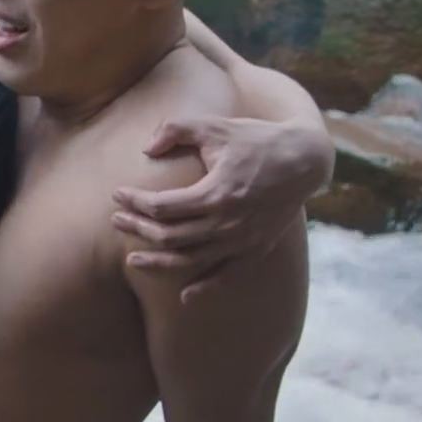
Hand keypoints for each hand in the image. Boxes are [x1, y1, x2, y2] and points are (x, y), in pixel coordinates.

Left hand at [113, 115, 328, 303]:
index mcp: (215, 193)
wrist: (304, 160)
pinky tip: (184, 296)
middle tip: (116, 221)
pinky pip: (227, 276)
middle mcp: (228, 223)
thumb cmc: (256, 139)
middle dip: (137, 229)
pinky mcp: (257, 249)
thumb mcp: (215, 125)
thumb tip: (146, 148)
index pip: (162, 207)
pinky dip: (205, 288)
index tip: (117, 194)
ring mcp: (243, 240)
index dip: (135, 202)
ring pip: (191, 261)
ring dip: (158, 262)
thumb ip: (176, 129)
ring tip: (132, 260)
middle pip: (170, 236)